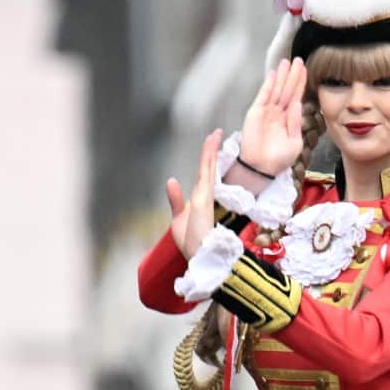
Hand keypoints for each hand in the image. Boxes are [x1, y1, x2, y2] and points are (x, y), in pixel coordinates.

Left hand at [165, 129, 222, 260]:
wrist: (200, 257)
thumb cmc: (192, 242)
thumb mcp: (178, 217)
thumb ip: (175, 199)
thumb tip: (171, 180)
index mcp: (200, 198)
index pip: (205, 174)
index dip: (208, 158)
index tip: (212, 144)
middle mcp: (205, 194)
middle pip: (209, 167)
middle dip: (213, 149)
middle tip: (218, 133)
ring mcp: (205, 195)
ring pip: (208, 166)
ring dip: (211, 150)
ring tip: (216, 134)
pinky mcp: (204, 197)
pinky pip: (206, 173)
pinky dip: (208, 159)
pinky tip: (210, 148)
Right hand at [237, 56, 309, 176]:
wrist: (262, 169)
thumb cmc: (278, 160)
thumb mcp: (295, 142)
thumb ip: (296, 122)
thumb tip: (297, 103)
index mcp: (287, 120)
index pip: (295, 97)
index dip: (300, 83)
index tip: (305, 70)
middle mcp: (277, 113)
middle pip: (286, 89)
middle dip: (292, 75)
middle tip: (298, 59)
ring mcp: (266, 112)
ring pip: (276, 89)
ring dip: (282, 75)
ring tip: (287, 61)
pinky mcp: (255, 112)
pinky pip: (263, 95)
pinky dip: (269, 84)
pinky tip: (275, 74)